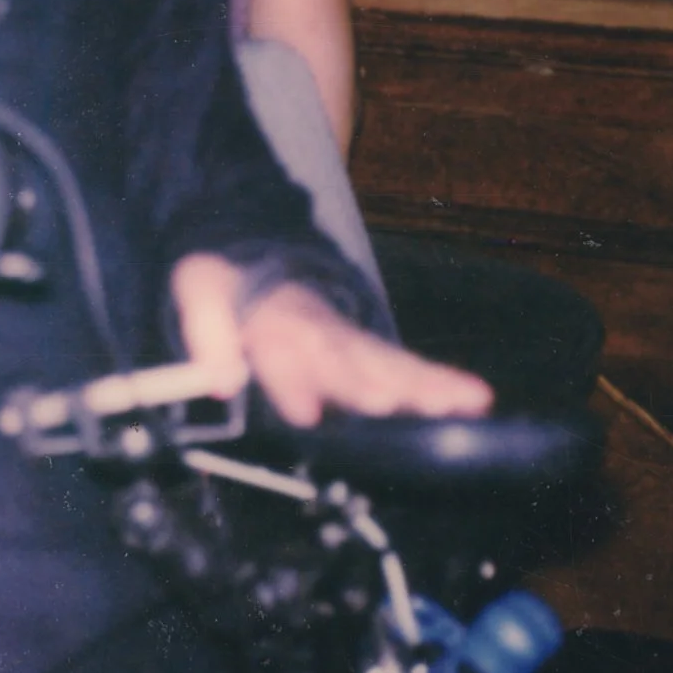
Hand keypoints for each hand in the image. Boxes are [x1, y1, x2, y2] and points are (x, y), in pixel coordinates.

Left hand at [168, 252, 492, 430]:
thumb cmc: (228, 284)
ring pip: (387, 363)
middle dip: (368, 383)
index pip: (283, 350)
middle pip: (346, 360)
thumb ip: (206, 335)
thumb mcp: (198, 291)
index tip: (305, 409)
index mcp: (272, 321)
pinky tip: (474, 399)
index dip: (291, 377)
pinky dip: (442, 382)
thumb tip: (220, 382)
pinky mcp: (369, 354)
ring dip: (421, 385)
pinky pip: (408, 368)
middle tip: (391, 404)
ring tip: (458, 402)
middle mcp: (318, 332)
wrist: (257, 263)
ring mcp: (349, 342)